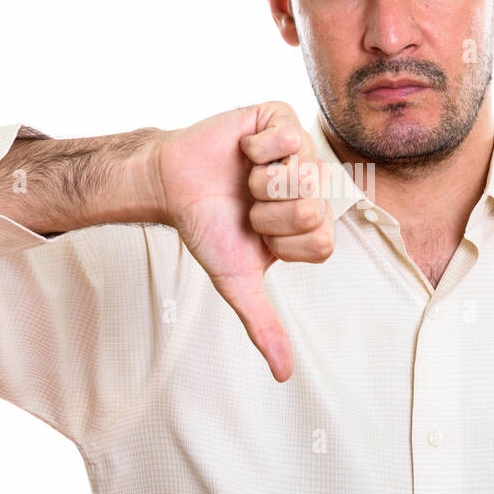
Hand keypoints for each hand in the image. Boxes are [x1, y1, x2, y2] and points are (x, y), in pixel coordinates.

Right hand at [151, 101, 334, 381]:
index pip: (322, 240)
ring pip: (300, 173)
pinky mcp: (280, 118)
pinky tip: (244, 150)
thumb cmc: (208, 228)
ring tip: (245, 178)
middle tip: (248, 204)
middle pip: (314, 208)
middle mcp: (314, 184)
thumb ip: (264, 325)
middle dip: (269, 213)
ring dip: (259, 181)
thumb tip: (284, 375)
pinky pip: (286, 135)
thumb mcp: (237, 280)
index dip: (282, 240)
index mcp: (313, 222)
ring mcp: (301, 149)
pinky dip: (255, 147)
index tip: (258, 234)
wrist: (171, 185)